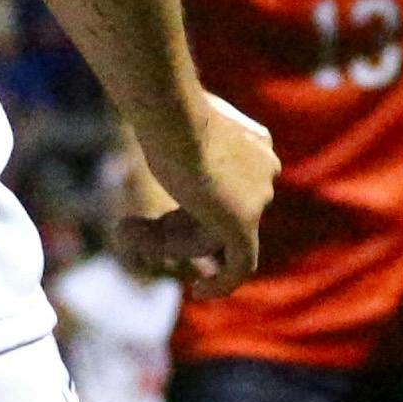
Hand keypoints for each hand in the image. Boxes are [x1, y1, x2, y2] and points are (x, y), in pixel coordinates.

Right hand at [117, 93, 275, 292]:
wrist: (174, 119)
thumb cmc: (168, 110)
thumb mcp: (179, 112)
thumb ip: (180, 124)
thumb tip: (157, 109)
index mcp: (258, 142)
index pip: (231, 184)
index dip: (198, 203)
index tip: (173, 217)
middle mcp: (267, 170)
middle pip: (225, 212)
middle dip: (186, 225)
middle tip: (147, 226)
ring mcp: (259, 197)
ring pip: (218, 234)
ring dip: (178, 240)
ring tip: (135, 232)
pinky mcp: (244, 224)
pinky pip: (240, 264)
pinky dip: (223, 282)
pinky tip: (201, 292)